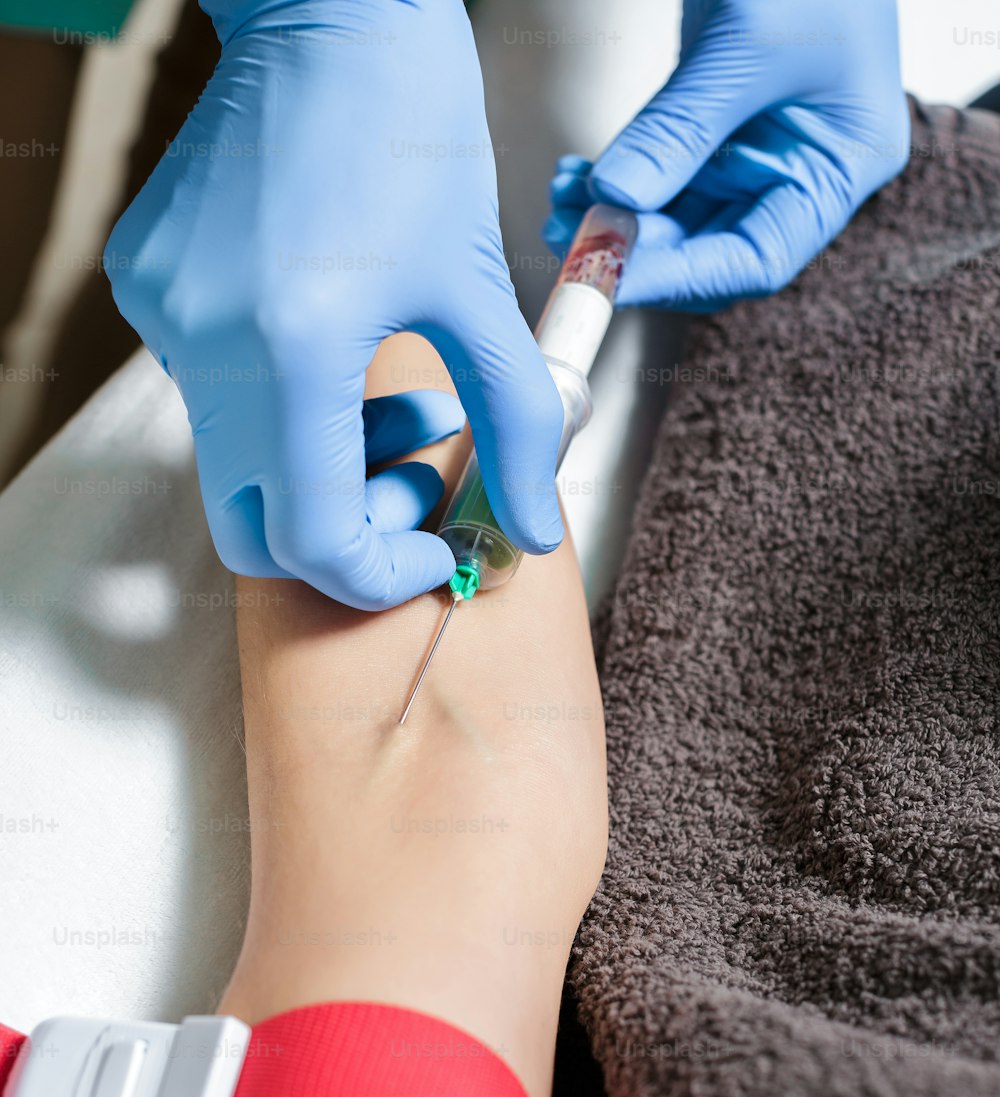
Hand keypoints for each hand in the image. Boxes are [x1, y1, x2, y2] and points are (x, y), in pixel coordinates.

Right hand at [105, 0, 563, 608]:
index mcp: (291, 350)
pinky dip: (278, 398)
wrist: (328, 11)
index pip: (315, 543)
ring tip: (393, 383)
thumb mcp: (480, 290)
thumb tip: (527, 528)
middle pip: (257, 528)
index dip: (380, 573)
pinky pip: (211, 392)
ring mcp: (164, 316)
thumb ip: (514, 424)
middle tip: (417, 467)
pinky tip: (333, 332)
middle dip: (348, 528)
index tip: (432, 548)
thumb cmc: (413, 133)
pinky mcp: (146, 286)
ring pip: (237, 461)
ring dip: (322, 455)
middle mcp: (207, 344)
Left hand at [544, 0, 909, 311]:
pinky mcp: (720, 118)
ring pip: (680, 215)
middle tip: (571, 240)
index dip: (682, 277)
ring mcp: (761, 145)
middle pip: (713, 247)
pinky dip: (622, 180)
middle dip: (639, 247)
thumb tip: (614, 203)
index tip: (612, 275)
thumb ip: (681, 128)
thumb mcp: (745, 43)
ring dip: (619, 216)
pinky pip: (666, 172)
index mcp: (841, 166)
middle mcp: (803, 169)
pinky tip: (577, 177)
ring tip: (563, 202)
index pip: (759, 258)